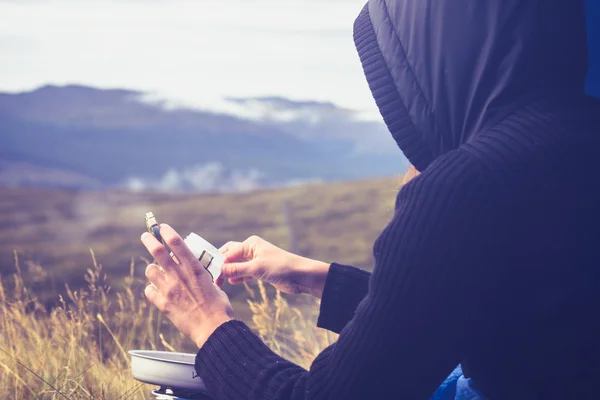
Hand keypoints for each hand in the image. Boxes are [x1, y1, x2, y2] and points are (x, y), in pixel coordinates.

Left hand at [141, 224, 233, 347]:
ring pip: (150, 271)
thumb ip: (199, 275)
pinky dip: (151, 289)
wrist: (213, 327)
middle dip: (149, 240)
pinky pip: (149, 291)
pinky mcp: (163, 304)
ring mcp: (169, 290)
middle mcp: (179, 275)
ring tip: (156, 271)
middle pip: (157, 251)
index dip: (167, 232)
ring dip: (152, 269)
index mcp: (194, 268)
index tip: (162, 227)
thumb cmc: (218, 306)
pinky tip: (156, 291)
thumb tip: (193, 270)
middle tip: (146, 236)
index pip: (176, 243)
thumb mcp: (211, 283)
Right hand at [217, 235, 330, 298]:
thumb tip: (220, 270)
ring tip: (219, 283)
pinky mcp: (260, 270)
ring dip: (229, 272)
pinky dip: (238, 277)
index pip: (229, 251)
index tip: (210, 273)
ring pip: (237, 265)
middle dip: (222, 265)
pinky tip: (231, 282)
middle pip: (231, 256)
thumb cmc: (281, 267)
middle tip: (213, 277)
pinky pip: (244, 272)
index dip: (219, 262)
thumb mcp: (257, 268)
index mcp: (251, 244)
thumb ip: (238, 269)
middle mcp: (252, 250)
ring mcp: (256, 260)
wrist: (301, 276)